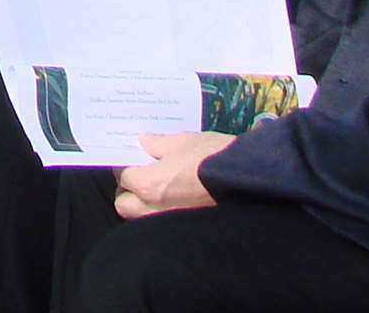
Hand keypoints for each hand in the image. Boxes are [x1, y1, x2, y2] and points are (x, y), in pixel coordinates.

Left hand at [111, 135, 226, 217]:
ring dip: (140, 204)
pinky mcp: (183, 228)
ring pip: (139, 218)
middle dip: (127, 190)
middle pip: (124, 204)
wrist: (245, 178)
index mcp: (148, 185)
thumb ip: (156, 143)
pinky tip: (170, 199)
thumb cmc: (212, 156)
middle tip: (140, 174)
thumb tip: (142, 142)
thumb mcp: (182, 141)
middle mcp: (153, 209)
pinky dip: (157, 213)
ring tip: (155, 188)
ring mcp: (168, 222)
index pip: (123, 176)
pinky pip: (158, 222)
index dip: (126, 163)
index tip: (135, 156)